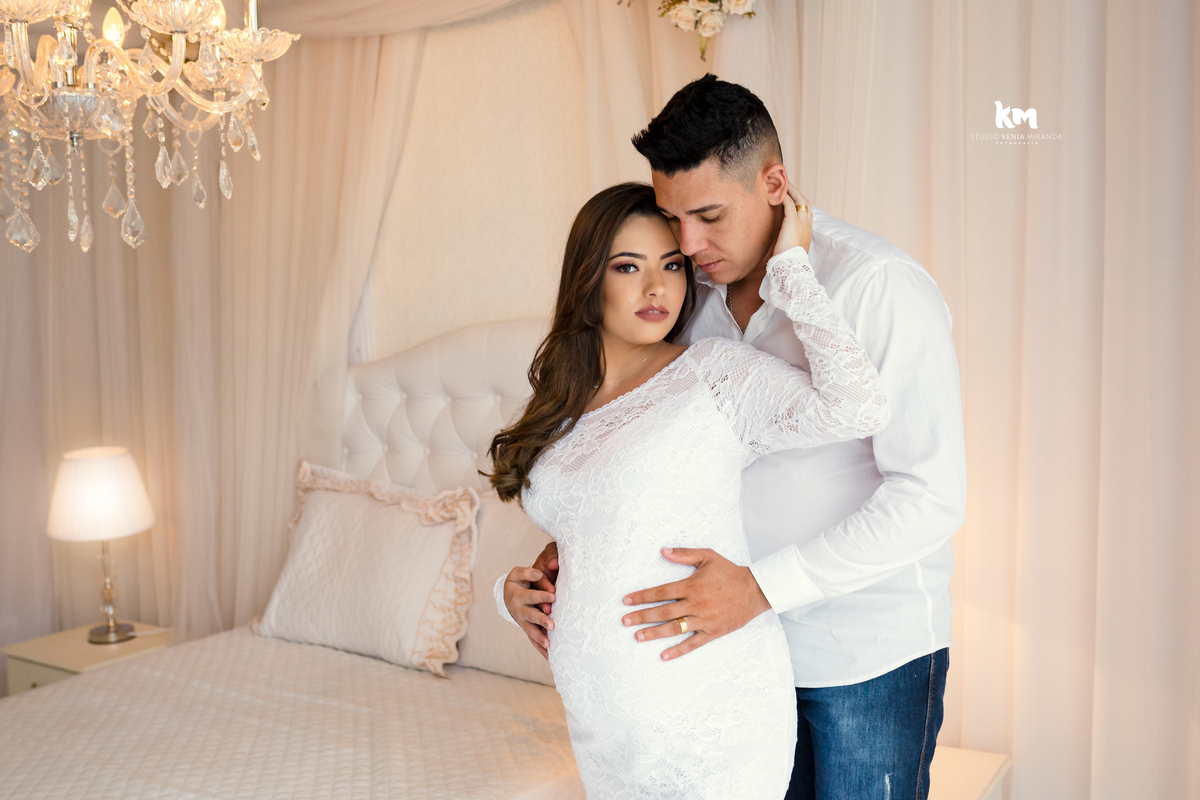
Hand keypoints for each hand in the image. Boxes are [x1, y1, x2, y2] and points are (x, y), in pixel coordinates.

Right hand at [502, 542, 558, 658]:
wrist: (507, 596)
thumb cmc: (517, 583)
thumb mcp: (517, 574)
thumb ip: (528, 572)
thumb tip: (538, 574)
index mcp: (518, 596)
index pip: (531, 596)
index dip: (542, 596)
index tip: (553, 596)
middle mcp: (520, 611)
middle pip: (531, 616)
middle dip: (541, 620)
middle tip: (552, 625)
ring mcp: (523, 622)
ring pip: (531, 631)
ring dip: (540, 638)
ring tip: (549, 644)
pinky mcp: (527, 629)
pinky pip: (533, 640)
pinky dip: (539, 648)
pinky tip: (549, 656)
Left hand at [620, 547, 771, 660]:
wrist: (755, 590)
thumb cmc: (730, 572)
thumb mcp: (708, 556)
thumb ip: (684, 554)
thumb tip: (663, 551)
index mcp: (692, 586)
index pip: (661, 592)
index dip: (642, 596)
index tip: (627, 601)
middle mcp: (695, 604)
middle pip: (663, 611)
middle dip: (642, 616)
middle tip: (624, 621)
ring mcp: (704, 620)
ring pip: (675, 628)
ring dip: (654, 633)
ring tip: (637, 637)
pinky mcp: (713, 632)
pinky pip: (693, 644)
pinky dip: (678, 650)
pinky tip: (664, 655)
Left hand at [773, 184, 813, 255]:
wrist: (791, 266)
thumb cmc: (789, 260)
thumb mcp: (791, 247)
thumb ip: (789, 239)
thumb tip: (781, 239)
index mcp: (808, 230)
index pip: (806, 211)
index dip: (799, 202)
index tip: (792, 196)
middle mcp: (807, 224)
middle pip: (805, 202)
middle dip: (796, 192)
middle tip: (787, 183)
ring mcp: (802, 222)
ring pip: (799, 199)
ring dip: (791, 190)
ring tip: (782, 182)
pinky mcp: (793, 221)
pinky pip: (789, 203)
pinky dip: (784, 196)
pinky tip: (778, 192)